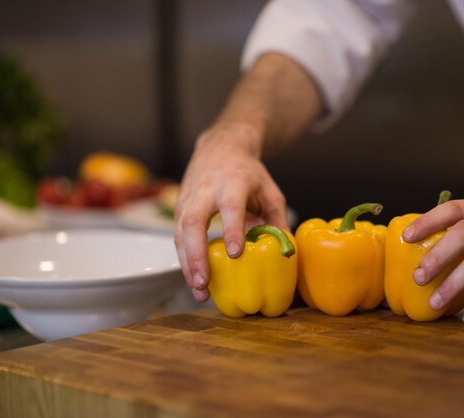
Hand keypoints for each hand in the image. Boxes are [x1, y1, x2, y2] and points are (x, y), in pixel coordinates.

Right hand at [174, 123, 287, 301]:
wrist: (220, 147)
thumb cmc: (248, 173)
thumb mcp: (270, 190)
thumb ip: (277, 219)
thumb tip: (285, 251)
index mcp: (233, 182)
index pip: (230, 206)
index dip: (231, 229)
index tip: (235, 254)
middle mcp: (205, 190)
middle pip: (193, 222)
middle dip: (197, 255)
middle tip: (204, 282)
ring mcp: (188, 199)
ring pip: (179, 233)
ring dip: (187, 264)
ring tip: (199, 290)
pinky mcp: (179, 209)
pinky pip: (177, 237)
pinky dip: (185, 260)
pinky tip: (195, 280)